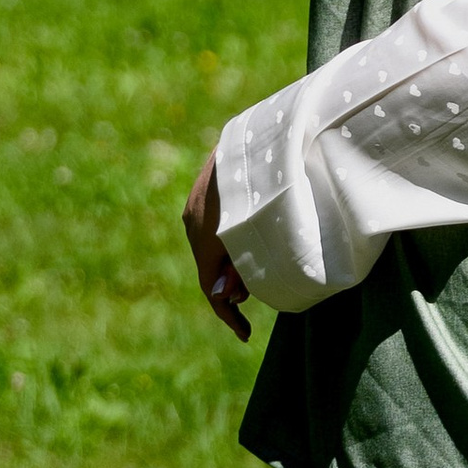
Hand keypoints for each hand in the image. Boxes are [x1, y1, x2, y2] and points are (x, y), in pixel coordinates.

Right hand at [182, 149, 251, 341]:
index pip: (212, 288)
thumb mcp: (260, 237)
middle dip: (238, 281)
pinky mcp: (211, 181)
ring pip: (217, 240)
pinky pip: (220, 219)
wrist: (270, 133)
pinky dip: (237, 234)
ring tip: (269, 255)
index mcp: (205, 237)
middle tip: (266, 284)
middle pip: (214, 264)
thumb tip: (226, 295)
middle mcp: (194, 219)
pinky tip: (260, 229)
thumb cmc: (272, 190)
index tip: (245, 335)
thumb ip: (245, 268)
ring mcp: (200, 199)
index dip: (229, 315)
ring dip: (238, 256)